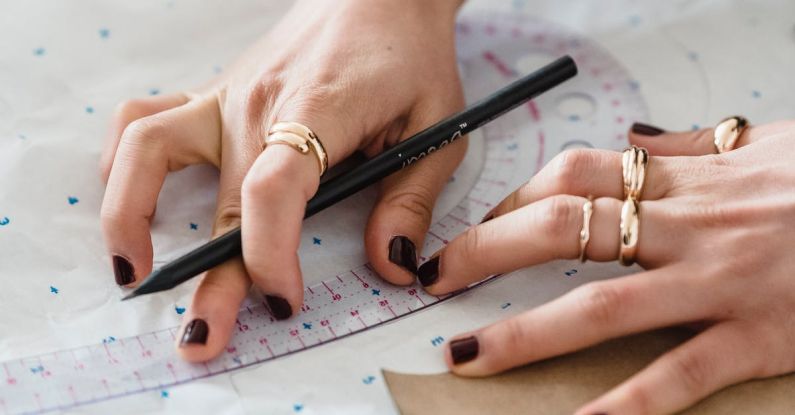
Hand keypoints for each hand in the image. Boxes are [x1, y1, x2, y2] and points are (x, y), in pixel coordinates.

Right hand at [99, 0, 465, 360]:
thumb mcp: (436, 128)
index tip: (283, 300)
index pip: (273, 189)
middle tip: (204, 339)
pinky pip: (145, 121)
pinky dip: (123, 162)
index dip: (270, 254)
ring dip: (128, 214)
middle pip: (221, 200)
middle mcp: (258, 104)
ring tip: (133, 270)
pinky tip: (129, 196)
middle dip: (210, 280)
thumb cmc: (409, 57)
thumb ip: (410, 198)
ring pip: (147, 150)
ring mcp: (227, 95)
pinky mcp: (215, 93)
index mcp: (319, 110)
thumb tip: (391, 263)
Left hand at [421, 120, 794, 413]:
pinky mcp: (757, 337)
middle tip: (436, 278)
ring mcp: (720, 284)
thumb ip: (692, 145)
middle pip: (565, 227)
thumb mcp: (763, 146)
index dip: (515, 199)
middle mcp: (691, 226)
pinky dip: (621, 407)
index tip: (483, 227)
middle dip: (488, 252)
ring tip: (467, 355)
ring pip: (601, 306)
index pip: (577, 175)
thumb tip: (631, 141)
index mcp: (688, 180)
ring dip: (524, 334)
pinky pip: (676, 376)